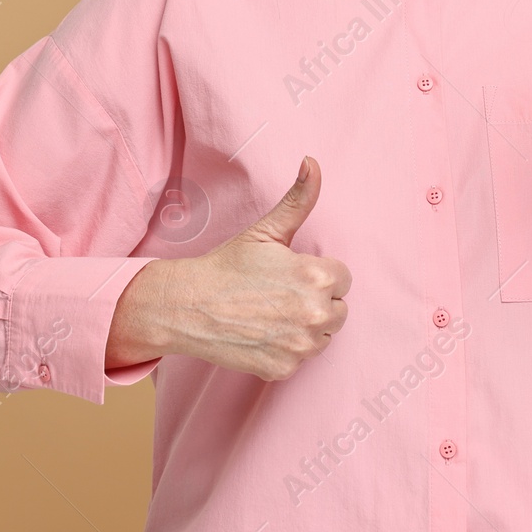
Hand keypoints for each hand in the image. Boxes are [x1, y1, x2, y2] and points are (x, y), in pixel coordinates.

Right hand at [108, 156, 351, 381]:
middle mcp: (314, 314)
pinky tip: (263, 333)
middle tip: (281, 294)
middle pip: (339, 309)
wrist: (188, 306)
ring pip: (324, 336)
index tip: (292, 274)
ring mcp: (300, 346)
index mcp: (317, 276)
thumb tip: (313, 162)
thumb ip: (299, 200)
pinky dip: (287, 349)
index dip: (318, 273)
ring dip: (307, 327)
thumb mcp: (266, 231)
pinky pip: (301, 359)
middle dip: (317, 301)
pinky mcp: (285, 369)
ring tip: (273, 313)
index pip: (343, 279)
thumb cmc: (227, 266)